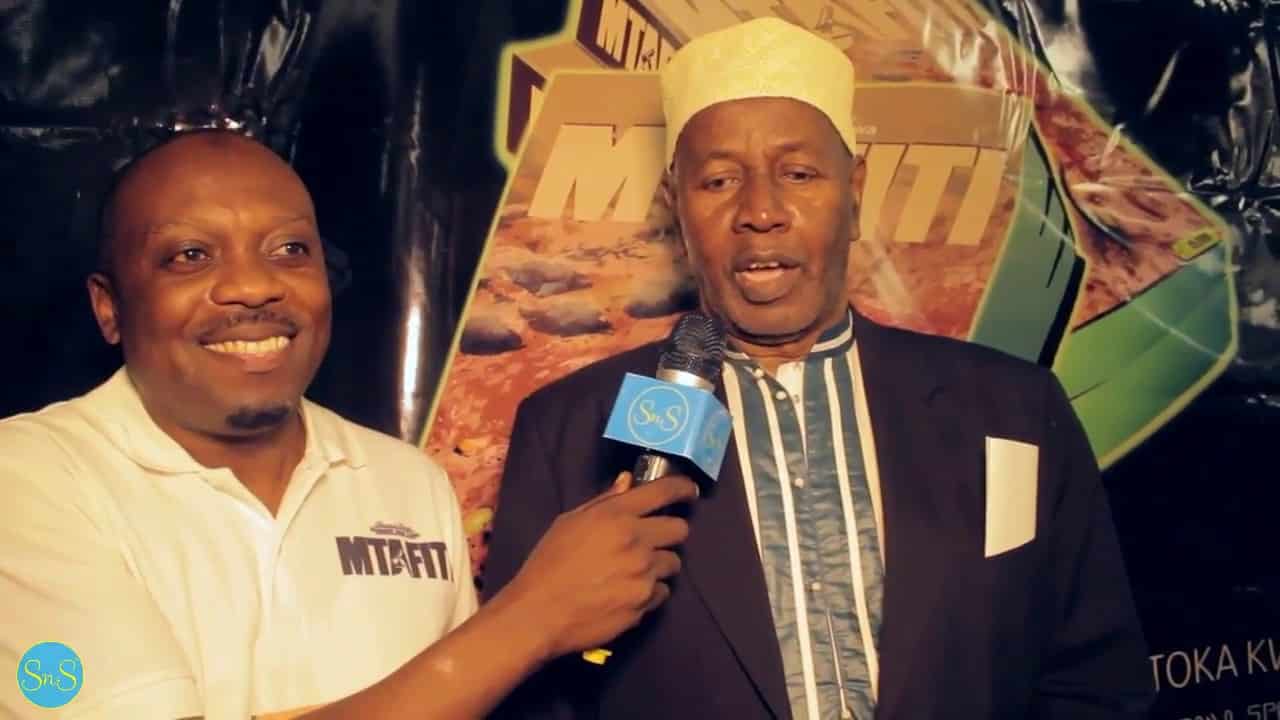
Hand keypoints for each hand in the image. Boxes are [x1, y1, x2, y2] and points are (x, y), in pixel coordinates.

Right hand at [498, 472, 697, 661]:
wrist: (539, 614)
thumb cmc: (548, 564)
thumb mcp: (568, 523)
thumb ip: (603, 501)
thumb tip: (628, 482)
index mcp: (616, 516)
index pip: (663, 493)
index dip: (682, 488)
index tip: (689, 492)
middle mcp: (636, 541)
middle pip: (680, 530)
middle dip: (670, 532)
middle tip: (653, 540)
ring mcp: (644, 574)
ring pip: (674, 563)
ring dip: (660, 564)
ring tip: (635, 571)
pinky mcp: (645, 603)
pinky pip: (663, 592)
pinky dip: (651, 591)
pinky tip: (628, 593)